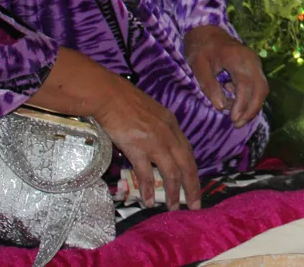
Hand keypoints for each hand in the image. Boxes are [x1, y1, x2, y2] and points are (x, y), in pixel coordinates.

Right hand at [93, 78, 201, 210]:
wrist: (108, 95)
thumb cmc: (126, 101)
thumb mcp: (152, 112)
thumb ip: (160, 128)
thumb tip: (161, 146)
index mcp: (173, 125)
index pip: (188, 153)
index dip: (192, 171)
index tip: (194, 186)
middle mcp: (168, 134)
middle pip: (187, 165)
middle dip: (192, 187)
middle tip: (194, 205)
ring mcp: (154, 141)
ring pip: (171, 172)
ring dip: (173, 192)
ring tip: (173, 208)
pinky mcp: (137, 147)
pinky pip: (146, 173)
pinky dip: (149, 188)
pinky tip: (149, 201)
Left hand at [184, 24, 267, 127]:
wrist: (208, 31)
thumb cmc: (201, 48)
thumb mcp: (198, 66)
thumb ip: (209, 85)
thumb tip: (221, 106)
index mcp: (236, 57)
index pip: (245, 84)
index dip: (241, 104)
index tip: (233, 119)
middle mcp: (251, 60)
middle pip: (261, 88)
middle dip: (252, 109)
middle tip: (238, 124)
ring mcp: (255, 62)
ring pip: (263, 88)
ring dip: (253, 106)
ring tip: (238, 119)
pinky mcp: (255, 67)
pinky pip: (259, 85)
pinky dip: (251, 98)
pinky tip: (236, 103)